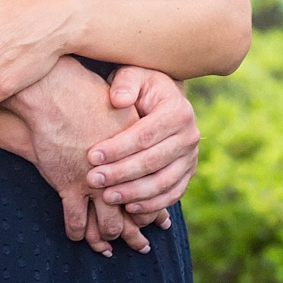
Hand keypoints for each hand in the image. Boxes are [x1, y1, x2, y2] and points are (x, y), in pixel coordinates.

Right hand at [9, 60, 158, 255]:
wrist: (54, 91)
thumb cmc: (86, 93)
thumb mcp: (123, 105)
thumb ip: (137, 125)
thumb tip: (148, 140)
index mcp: (139, 153)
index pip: (153, 190)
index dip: (153, 209)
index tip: (157, 221)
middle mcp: (121, 172)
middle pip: (133, 213)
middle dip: (134, 233)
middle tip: (139, 245)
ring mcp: (94, 182)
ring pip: (106, 223)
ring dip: (106, 237)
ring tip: (106, 247)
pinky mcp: (68, 185)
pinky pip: (76, 220)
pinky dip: (77, 231)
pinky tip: (77, 235)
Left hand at [85, 66, 199, 215]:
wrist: (162, 97)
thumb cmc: (140, 85)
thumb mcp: (133, 74)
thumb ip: (125, 83)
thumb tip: (118, 100)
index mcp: (178, 111)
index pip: (145, 135)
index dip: (117, 148)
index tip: (90, 156)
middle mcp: (190, 136)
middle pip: (153, 162)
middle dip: (121, 174)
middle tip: (93, 180)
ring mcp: (191, 157)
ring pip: (163, 182)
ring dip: (134, 193)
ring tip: (107, 197)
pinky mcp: (188, 173)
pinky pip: (172, 194)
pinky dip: (151, 204)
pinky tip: (128, 207)